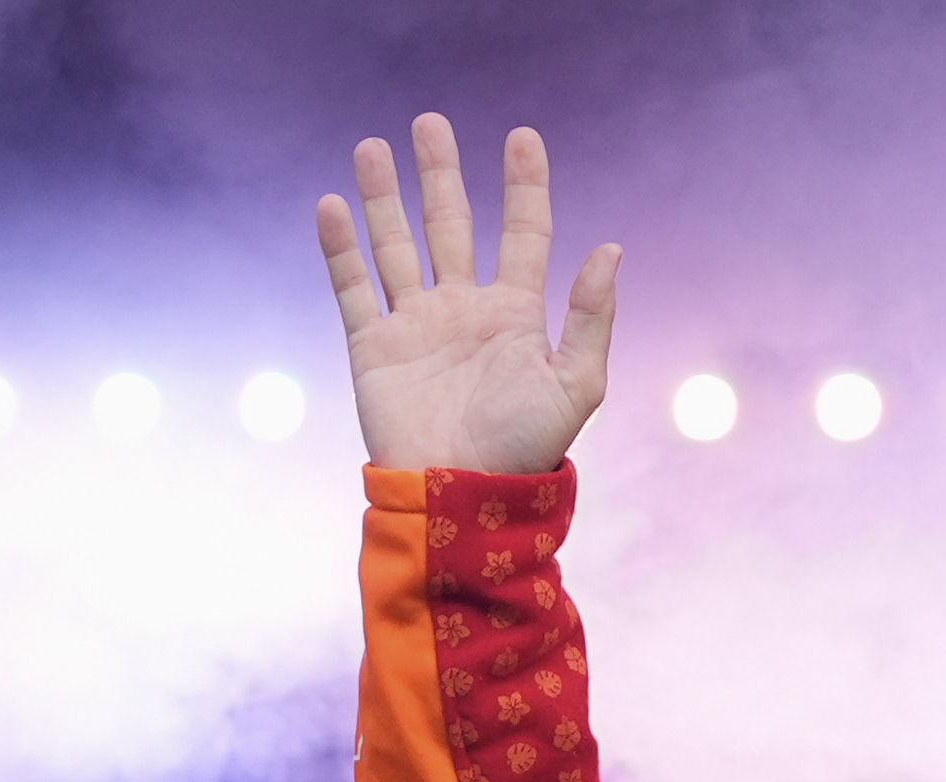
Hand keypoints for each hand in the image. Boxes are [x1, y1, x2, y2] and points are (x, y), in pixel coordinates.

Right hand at [317, 115, 617, 473]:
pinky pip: (353, 287)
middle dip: (441, 175)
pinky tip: (333, 204)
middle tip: (431, 123)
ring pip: (397, 245)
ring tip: (374, 146)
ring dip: (385, 197)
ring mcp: (416, 324)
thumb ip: (591, 316)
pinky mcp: (373, 345)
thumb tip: (612, 246)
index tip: (522, 137)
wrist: (461, 494)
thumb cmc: (525, 448)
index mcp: (517, 315)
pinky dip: (341, 247)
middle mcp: (465, 310)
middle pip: (451, 225)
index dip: (524, 186)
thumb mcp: (576, 384)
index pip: (524, 234)